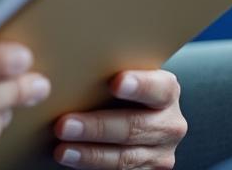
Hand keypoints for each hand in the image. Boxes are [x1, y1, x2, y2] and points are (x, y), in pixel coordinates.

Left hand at [51, 70, 186, 169]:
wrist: (128, 113)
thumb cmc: (114, 89)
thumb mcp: (119, 76)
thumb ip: (107, 72)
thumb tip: (63, 70)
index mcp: (166, 91)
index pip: (159, 88)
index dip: (140, 85)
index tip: (116, 83)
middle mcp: (169, 122)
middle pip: (135, 126)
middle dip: (97, 127)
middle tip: (64, 124)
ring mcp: (161, 151)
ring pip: (125, 156)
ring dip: (90, 153)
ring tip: (62, 149)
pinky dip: (92, 165)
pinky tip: (72, 158)